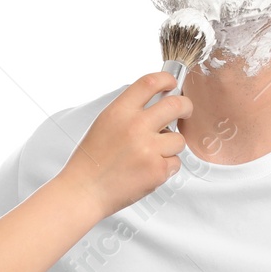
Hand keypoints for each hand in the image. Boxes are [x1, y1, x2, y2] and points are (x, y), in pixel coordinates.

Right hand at [57, 72, 188, 219]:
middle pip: (176, 105)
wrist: (84, 191)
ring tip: (150, 156)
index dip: (166, 80)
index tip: (172, 84)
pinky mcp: (157, 170)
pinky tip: (146, 171)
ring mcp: (148, 148)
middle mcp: (135, 126)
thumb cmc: (91, 161)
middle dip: (186, 106)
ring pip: (179, 139)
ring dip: (170, 147)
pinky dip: (165, 168)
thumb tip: (157, 104)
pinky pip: (175, 163)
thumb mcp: (104, 124)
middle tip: (185, 111)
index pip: (150, 83)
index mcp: (120, 112)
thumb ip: (129, 112)